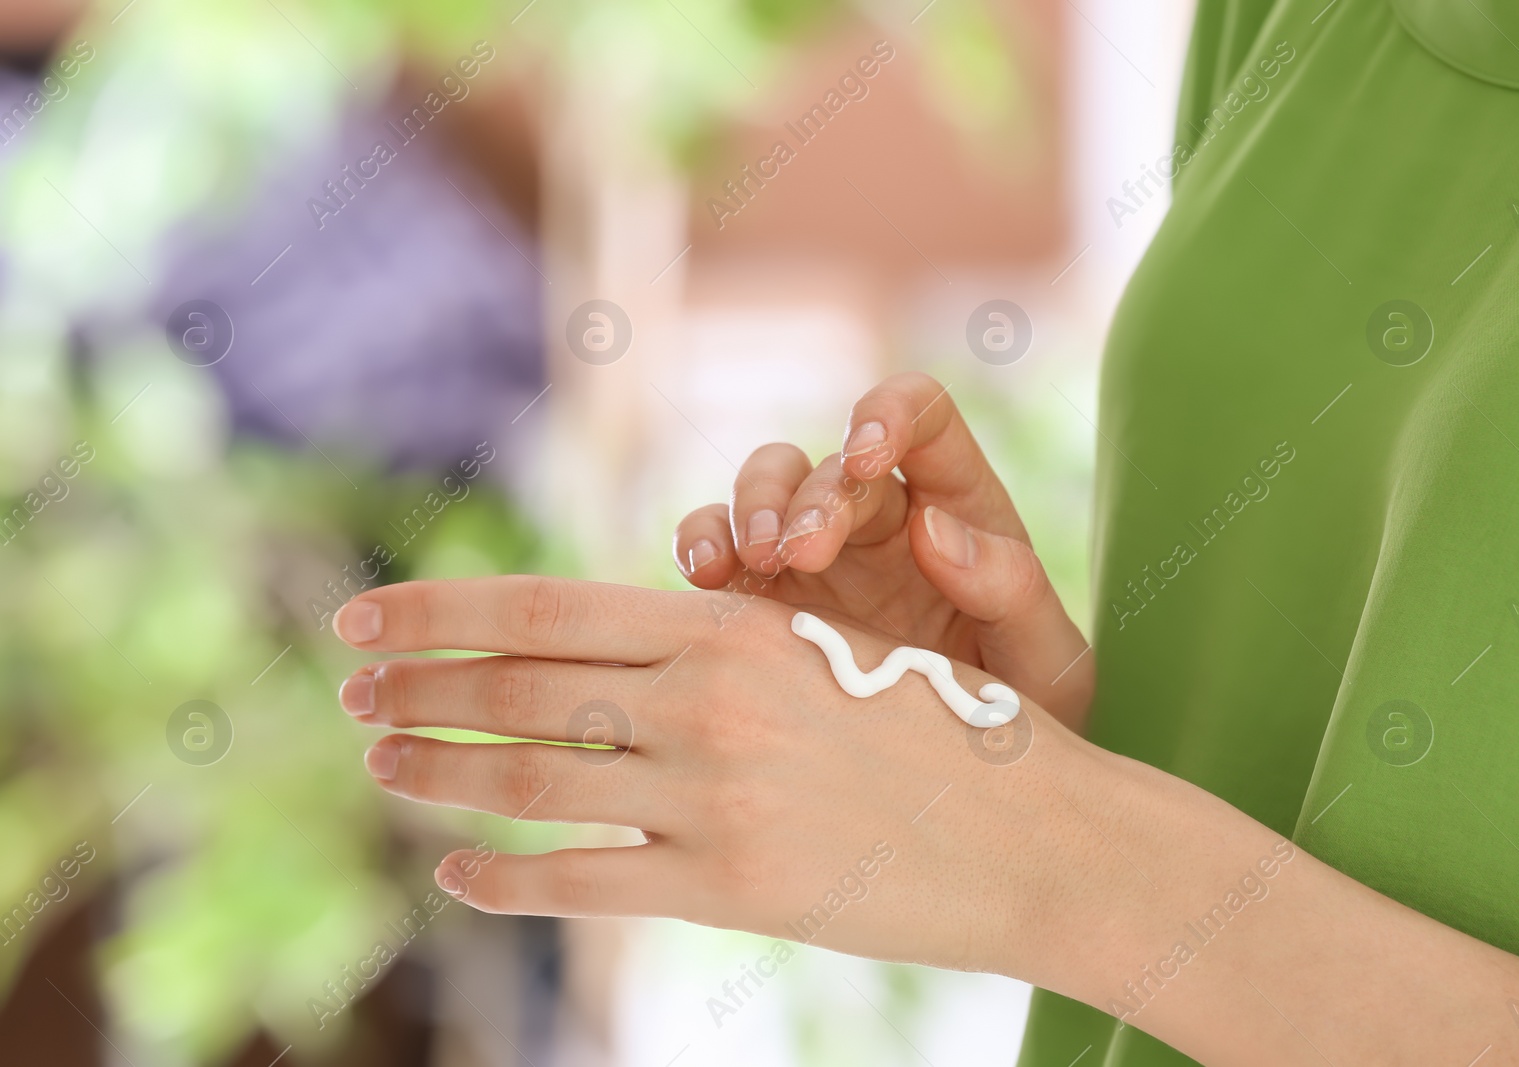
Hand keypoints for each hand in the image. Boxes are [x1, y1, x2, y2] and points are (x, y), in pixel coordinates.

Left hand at [331, 576, 1096, 979]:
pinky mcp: (732, 888)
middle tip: (349, 698)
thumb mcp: (824, 652)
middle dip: (417, 689)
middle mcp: (708, 700)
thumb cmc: (936, 726)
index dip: (439, 612)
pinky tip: (458, 872)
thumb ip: (713, 646)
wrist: (1040, 832)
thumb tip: (593, 647)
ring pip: (533, 782)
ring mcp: (715, 797)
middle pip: (519, 688)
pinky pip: (587, 882)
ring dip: (441, 773)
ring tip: (384, 768)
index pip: (546, 607)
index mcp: (730, 625)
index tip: (361, 618)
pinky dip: (507, 877)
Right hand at [672, 373, 1093, 730]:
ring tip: (756, 561)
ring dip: (752, 509)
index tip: (867, 456)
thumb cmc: (1024, 711)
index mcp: (957, 505)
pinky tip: (703, 577)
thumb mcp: (1048, 662)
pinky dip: (702, 545)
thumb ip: (1010, 591)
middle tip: (805, 553)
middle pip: (829, 463)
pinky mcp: (763, 600)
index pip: (923, 417)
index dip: (889, 413)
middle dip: (812, 496)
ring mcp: (815, 554)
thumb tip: (933, 530)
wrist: (970, 795)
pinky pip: (719, 548)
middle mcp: (879, 517)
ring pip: (765, 489)